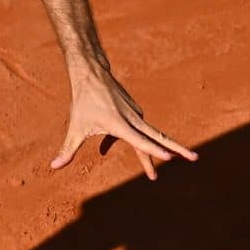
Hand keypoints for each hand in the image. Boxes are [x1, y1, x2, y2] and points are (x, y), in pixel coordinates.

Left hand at [52, 69, 197, 181]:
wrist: (91, 75)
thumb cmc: (83, 102)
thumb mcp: (75, 128)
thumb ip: (67, 150)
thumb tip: (54, 167)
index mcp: (120, 125)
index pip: (141, 142)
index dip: (155, 151)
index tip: (171, 158)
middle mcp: (133, 120)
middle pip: (159, 137)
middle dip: (177, 149)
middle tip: (195, 158)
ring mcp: (136, 115)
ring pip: (147, 137)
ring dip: (149, 154)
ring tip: (150, 175)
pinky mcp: (134, 112)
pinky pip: (133, 132)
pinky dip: (125, 142)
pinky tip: (105, 148)